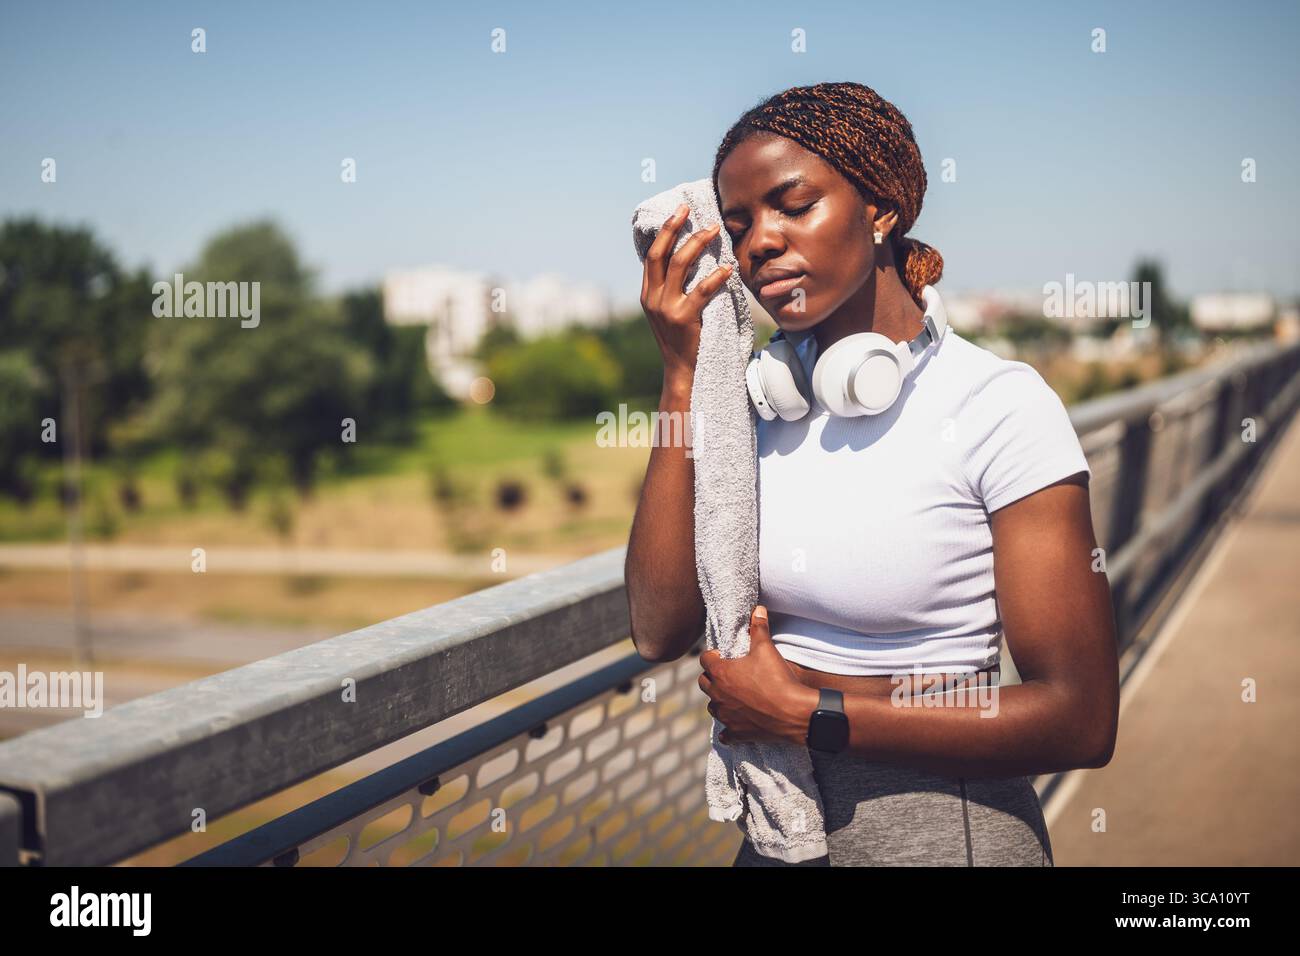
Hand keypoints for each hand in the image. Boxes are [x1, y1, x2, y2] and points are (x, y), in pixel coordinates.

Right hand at [640, 202, 733, 379]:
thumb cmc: (680, 339)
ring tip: (713, 229)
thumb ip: (670, 289)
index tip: (677, 212)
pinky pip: (701, 291)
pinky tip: (728, 268)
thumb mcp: (667, 311)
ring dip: (697, 243)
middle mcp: (652, 298)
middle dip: (673, 228)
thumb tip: (685, 259)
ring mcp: (666, 308)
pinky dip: (716, 277)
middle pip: (660, 254)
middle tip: (687, 209)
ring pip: (679, 265)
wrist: (681, 370)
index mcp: (647, 294)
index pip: (652, 256)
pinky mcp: (683, 319)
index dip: (664, 232)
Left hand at [698, 605, 817, 745]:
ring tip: (733, 696)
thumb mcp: (767, 649)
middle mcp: (717, 695)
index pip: (704, 659)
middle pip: (704, 683)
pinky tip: (736, 724)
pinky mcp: (736, 733)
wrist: (793, 713)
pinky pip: (725, 734)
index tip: (724, 655)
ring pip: (712, 707)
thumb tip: (758, 610)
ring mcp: (726, 716)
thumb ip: (759, 628)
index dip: (713, 655)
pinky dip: (729, 729)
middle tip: (728, 673)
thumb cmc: (778, 679)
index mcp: (721, 673)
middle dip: (713, 677)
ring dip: (719, 700)